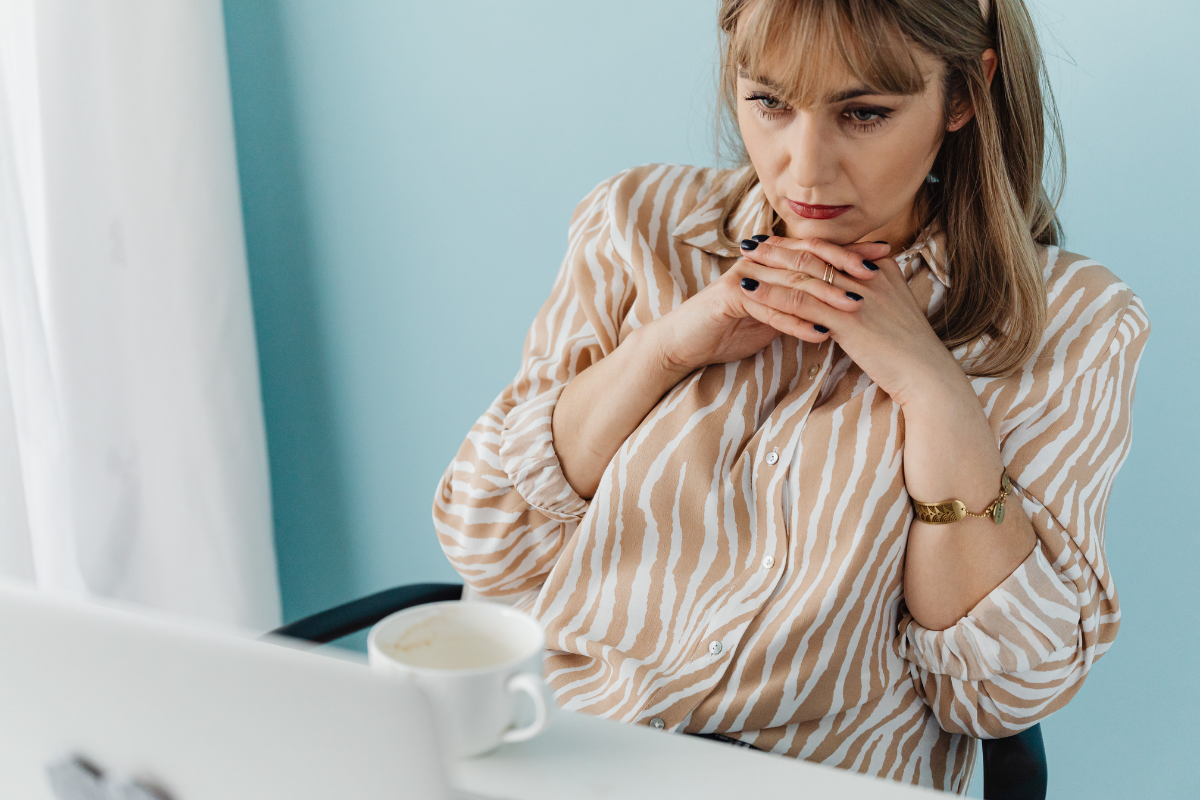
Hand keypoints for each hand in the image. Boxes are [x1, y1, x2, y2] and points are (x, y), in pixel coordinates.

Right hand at [650, 237, 890, 374]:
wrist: (687, 342)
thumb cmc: (730, 327)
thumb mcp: (773, 311)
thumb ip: (801, 300)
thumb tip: (841, 298)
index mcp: (773, 259)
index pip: (818, 249)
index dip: (851, 251)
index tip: (885, 256)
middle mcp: (760, 261)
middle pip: (808, 259)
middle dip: (844, 268)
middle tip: (876, 277)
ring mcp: (743, 277)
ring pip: (791, 283)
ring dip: (825, 297)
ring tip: (855, 308)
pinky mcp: (729, 298)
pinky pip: (768, 309)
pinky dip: (795, 322)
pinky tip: (819, 333)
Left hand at [736, 236, 962, 408]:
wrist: (926, 374)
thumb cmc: (908, 348)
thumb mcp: (893, 309)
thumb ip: (873, 292)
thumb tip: (849, 290)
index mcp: (880, 268)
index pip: (833, 250)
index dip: (801, 244)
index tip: (776, 240)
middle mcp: (869, 275)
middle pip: (815, 255)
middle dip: (780, 248)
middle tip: (750, 243)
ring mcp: (858, 295)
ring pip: (803, 274)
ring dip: (769, 266)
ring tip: (743, 261)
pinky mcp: (847, 320)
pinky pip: (800, 303)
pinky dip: (770, 295)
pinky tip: (748, 293)